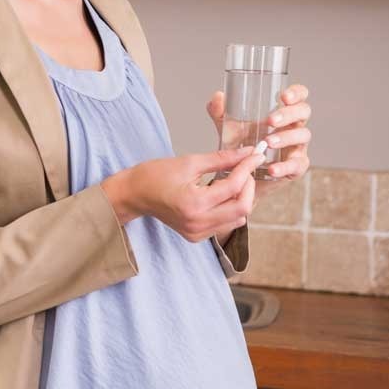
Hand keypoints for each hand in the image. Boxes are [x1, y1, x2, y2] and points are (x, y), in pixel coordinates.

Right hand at [102, 147, 261, 241]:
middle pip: (243, 208)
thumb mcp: (188, 162)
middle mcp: (198, 223)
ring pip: (238, 218)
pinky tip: (221, 193)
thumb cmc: (154, 175)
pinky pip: (225, 224)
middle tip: (245, 168)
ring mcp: (198, 232)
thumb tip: (246, 153)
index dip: (247, 168)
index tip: (254, 155)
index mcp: (194, 203)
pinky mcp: (197, 235)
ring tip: (233, 179)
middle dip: (249, 186)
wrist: (133, 194)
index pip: (234, 187)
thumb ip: (221, 159)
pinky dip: (229, 208)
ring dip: (241, 198)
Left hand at [206, 84, 311, 207]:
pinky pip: (297, 164)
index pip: (299, 95)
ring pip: (303, 135)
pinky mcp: (297, 166)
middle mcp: (293, 125)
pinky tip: (272, 169)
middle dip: (288, 114)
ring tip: (268, 142)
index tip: (284, 96)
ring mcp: (298, 144)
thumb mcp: (228, 126)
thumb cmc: (241, 142)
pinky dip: (285, 166)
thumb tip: (218, 96)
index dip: (296, 93)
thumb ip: (220, 111)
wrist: (242, 173)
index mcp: (282, 111)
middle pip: (303, 112)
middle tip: (271, 120)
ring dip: (286, 137)